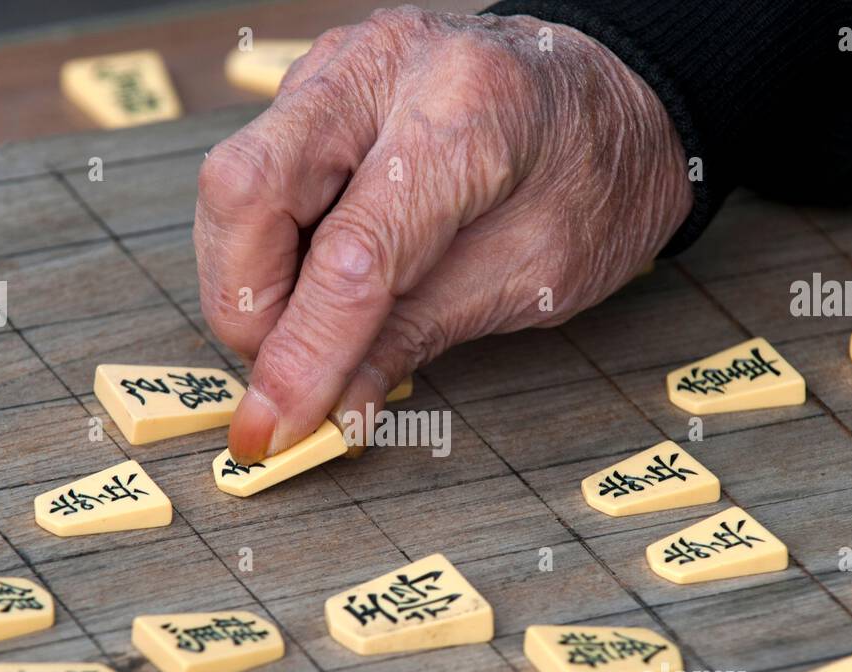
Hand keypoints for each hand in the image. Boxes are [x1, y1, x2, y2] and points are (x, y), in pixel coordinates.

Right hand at [194, 6, 691, 462]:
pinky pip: (255, 171)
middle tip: (283, 373)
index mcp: (468, 117)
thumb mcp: (528, 279)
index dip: (303, 356)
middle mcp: (387, 69)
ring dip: (249, 279)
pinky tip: (312, 280)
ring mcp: (342, 64)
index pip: (351, 255)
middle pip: (247, 188)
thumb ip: (417, 335)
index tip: (276, 428)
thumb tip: (331, 408)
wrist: (616, 101)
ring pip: (235, 180)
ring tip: (309, 329)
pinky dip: (266, 246)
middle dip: (244, 305)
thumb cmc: (596, 182)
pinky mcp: (319, 82)